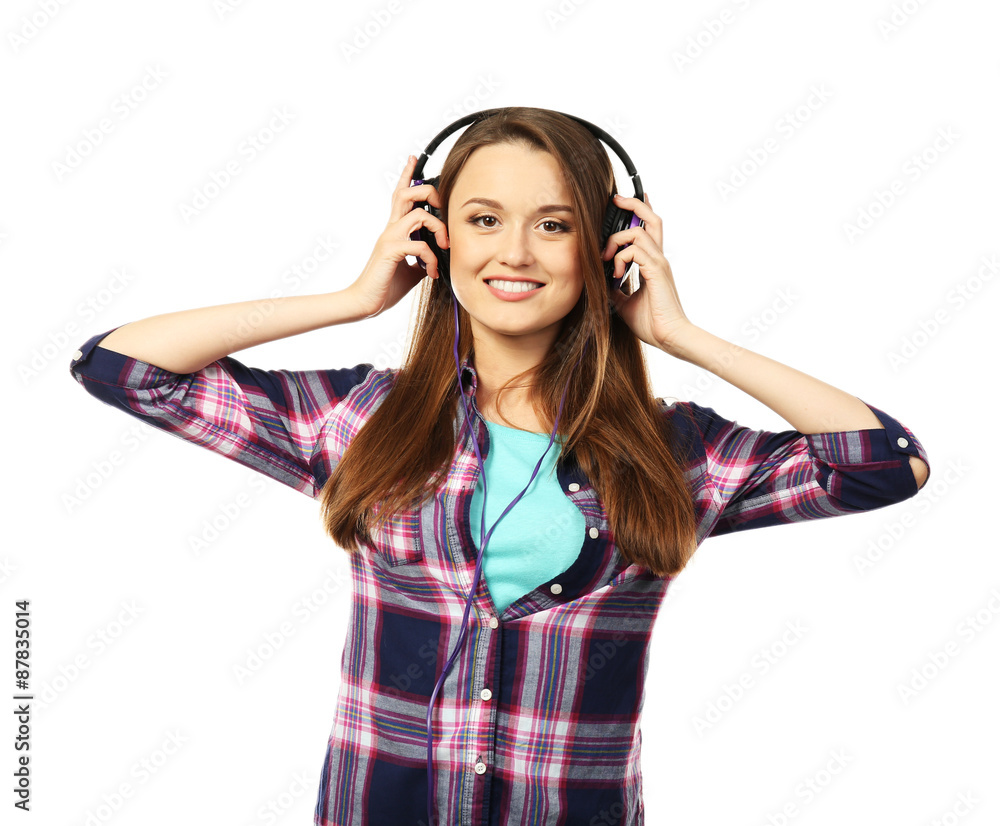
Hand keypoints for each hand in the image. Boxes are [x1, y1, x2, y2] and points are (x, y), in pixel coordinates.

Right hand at [347, 155, 449, 317]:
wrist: (365, 303)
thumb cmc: (385, 287)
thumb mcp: (412, 270)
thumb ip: (423, 257)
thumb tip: (439, 256)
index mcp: (394, 230)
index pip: (399, 195)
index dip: (406, 175)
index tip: (413, 158)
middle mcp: (390, 229)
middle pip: (408, 193)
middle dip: (430, 192)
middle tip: (443, 207)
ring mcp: (389, 238)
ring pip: (419, 214)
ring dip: (439, 228)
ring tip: (445, 246)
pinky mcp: (390, 251)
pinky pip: (419, 245)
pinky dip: (432, 258)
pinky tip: (432, 272)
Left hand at [603, 192, 693, 352]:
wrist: (669, 337)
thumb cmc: (651, 322)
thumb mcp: (623, 302)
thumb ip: (614, 288)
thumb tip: (599, 280)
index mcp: (652, 263)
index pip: (648, 229)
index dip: (637, 212)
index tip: (620, 204)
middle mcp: (658, 258)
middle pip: (652, 218)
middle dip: (633, 204)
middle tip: (614, 200)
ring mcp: (659, 263)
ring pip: (639, 231)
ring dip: (617, 241)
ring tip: (607, 259)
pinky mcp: (656, 271)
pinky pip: (636, 250)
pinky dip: (620, 258)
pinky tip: (616, 274)